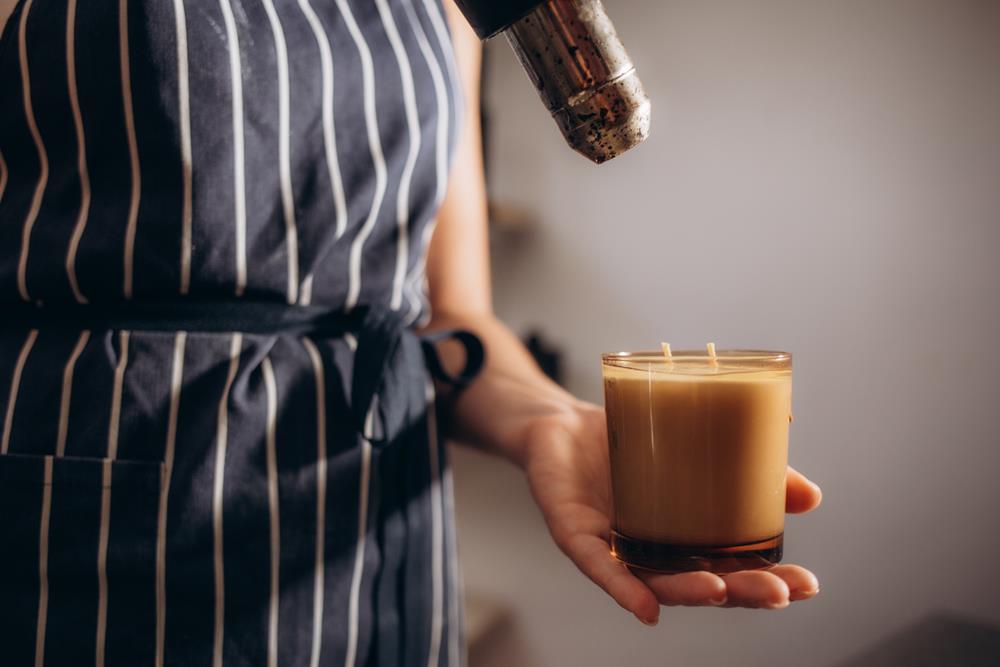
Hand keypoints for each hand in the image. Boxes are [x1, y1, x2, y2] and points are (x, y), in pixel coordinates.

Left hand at [522, 402, 822, 625]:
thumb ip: (749, 469)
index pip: (733, 570)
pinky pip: (599, 567)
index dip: (769, 582)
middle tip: (779, 593)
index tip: (807, 585)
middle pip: (702, 584)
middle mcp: (654, 552)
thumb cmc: (629, 441)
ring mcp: (615, 547)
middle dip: (742, 593)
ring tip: (722, 592)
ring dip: (689, 592)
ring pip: (655, 582)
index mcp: (686, 537)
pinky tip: (645, 608)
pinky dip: (622, 589)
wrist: (560, 422)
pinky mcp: (576, 535)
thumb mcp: (695, 444)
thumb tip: (811, 496)